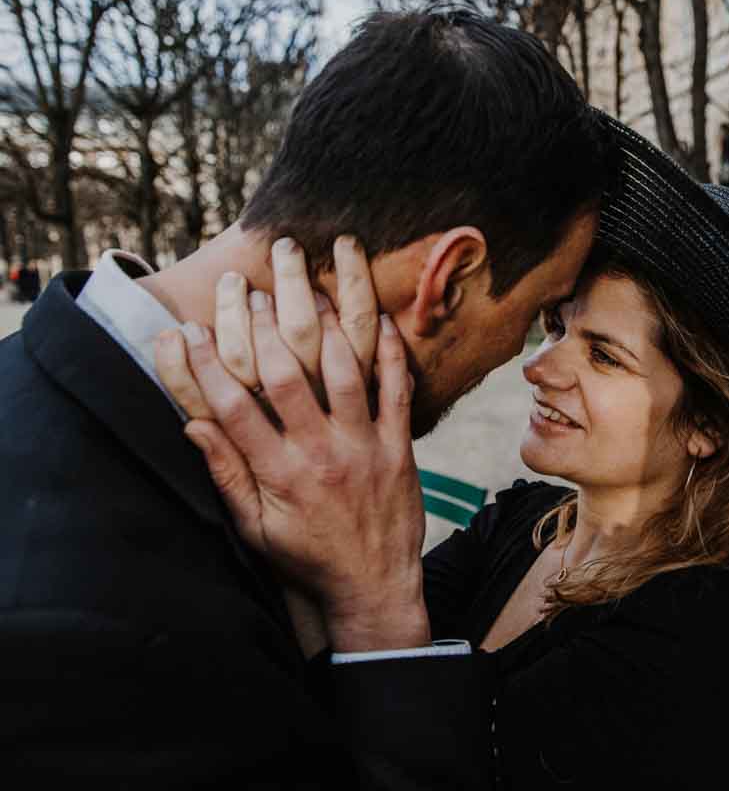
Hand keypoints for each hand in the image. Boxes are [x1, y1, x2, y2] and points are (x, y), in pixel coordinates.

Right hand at [155, 238, 429, 652]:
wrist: (374, 586)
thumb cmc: (306, 556)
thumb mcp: (255, 529)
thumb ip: (226, 476)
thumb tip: (192, 426)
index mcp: (278, 474)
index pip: (231, 409)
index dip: (204, 367)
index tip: (185, 330)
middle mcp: (320, 453)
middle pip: (285, 376)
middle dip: (260, 326)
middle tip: (244, 286)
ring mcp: (364, 447)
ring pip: (342, 372)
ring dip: (324, 325)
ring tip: (306, 286)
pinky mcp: (400, 447)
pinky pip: (397, 391)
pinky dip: (391, 354)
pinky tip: (380, 319)